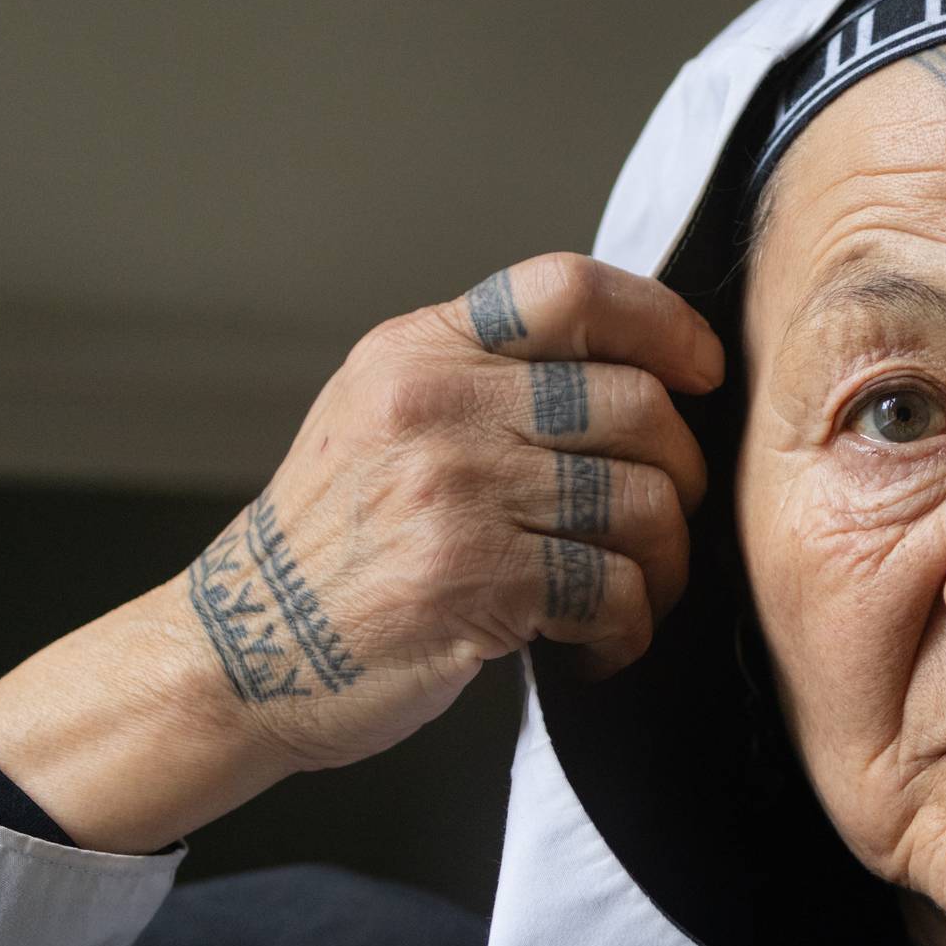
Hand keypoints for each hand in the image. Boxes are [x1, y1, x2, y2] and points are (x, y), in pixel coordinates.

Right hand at [0, 254, 720, 849]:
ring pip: (642, 505)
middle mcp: (435, 408)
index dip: (662, 322)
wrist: (243, 654)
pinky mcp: (474, 583)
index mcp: (420, 353)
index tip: (702, 372)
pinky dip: (626, 629)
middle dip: (682, 476)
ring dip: (662, 568)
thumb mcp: (383, 418)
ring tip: (632, 597)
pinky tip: (596, 644)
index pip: (569, 290)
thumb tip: (642, 376)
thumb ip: (487, 380)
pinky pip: (613, 591)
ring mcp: (454, 494)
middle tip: (662, 528)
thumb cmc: (338, 546)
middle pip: (637, 406)